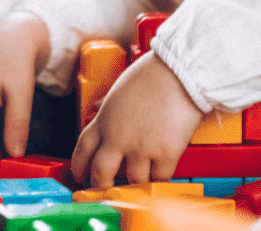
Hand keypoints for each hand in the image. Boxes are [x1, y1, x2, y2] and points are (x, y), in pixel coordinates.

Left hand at [71, 52, 203, 188]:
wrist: (181, 71)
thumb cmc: (154, 73)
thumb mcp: (120, 90)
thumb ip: (112, 110)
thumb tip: (107, 117)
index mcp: (105, 119)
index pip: (83, 149)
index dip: (79, 166)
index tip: (80, 174)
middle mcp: (118, 137)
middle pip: (101, 172)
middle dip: (100, 185)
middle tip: (105, 189)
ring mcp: (142, 148)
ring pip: (133, 180)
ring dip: (136, 182)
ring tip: (141, 179)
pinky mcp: (166, 154)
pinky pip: (159, 178)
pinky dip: (160, 179)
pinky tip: (161, 174)